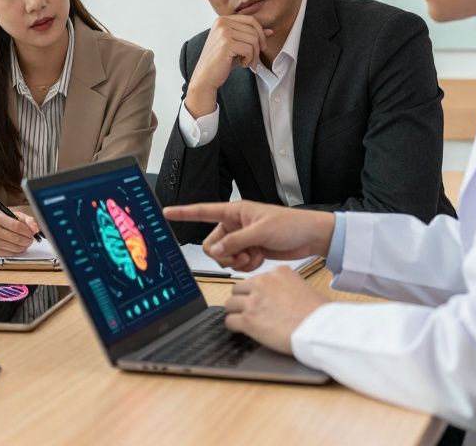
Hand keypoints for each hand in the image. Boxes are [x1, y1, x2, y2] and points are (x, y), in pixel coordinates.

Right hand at [0, 211, 39, 256]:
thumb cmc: (5, 221)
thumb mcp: (15, 215)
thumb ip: (27, 220)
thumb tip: (35, 229)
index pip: (16, 226)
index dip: (28, 231)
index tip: (33, 232)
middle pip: (16, 238)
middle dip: (28, 240)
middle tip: (31, 238)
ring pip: (15, 247)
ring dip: (25, 246)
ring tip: (26, 242)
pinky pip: (12, 254)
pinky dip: (19, 251)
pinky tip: (19, 246)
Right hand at [162, 201, 334, 269]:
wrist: (310, 237)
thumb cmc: (290, 225)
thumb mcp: (260, 232)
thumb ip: (235, 241)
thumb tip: (215, 250)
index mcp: (235, 212)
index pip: (203, 210)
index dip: (184, 212)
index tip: (166, 212)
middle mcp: (235, 224)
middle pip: (211, 243)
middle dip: (223, 253)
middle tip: (240, 255)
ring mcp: (242, 238)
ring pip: (223, 255)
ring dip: (236, 260)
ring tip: (253, 256)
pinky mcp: (250, 250)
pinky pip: (236, 262)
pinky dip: (246, 264)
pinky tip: (259, 259)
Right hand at [185, 16, 273, 115]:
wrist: (205, 77)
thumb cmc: (220, 61)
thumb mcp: (236, 45)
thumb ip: (250, 35)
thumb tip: (270, 31)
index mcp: (222, 19)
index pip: (251, 20)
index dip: (261, 33)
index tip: (262, 47)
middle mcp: (222, 23)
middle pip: (254, 30)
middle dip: (258, 46)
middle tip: (253, 59)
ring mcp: (223, 32)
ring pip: (254, 40)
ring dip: (254, 54)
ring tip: (246, 62)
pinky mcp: (226, 44)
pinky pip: (249, 49)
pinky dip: (249, 59)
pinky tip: (241, 64)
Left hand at [225, 267, 327, 353]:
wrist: (319, 328)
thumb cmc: (319, 313)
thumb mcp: (305, 287)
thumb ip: (289, 286)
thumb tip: (284, 295)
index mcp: (278, 273)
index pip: (257, 278)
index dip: (257, 291)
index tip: (259, 298)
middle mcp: (263, 283)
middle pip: (238, 288)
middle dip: (242, 299)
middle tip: (247, 309)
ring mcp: (253, 301)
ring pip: (230, 303)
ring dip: (235, 311)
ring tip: (242, 319)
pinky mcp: (248, 320)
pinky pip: (229, 321)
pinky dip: (233, 326)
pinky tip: (240, 329)